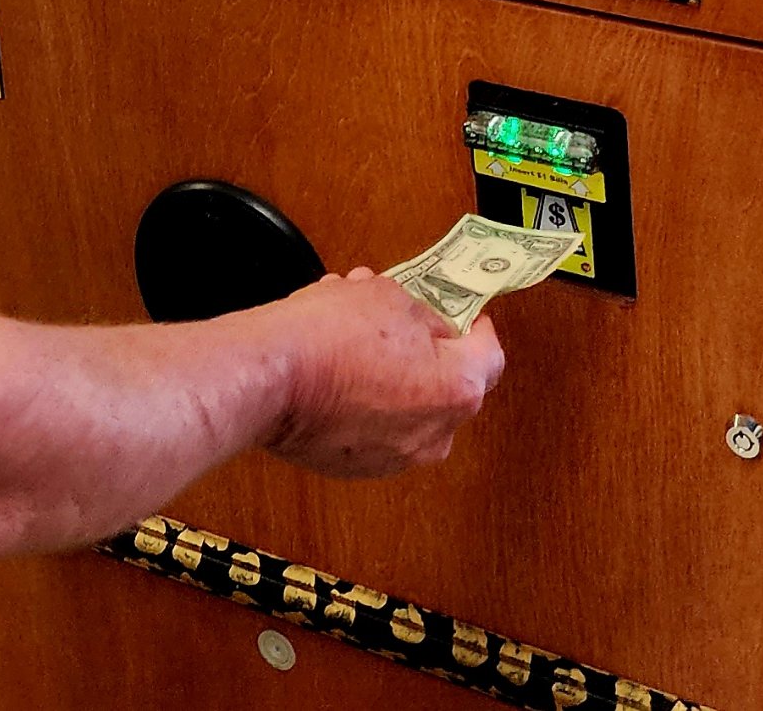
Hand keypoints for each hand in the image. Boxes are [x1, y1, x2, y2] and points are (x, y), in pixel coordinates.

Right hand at [258, 270, 505, 478]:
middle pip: (448, 385)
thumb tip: (428, 323)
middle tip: (399, 321)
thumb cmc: (330, 336)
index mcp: (457, 389)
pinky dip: (366, 404)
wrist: (271, 378)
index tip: (465, 314)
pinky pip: (377, 428)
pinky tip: (336, 371)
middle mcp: (435, 434)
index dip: (476, 326)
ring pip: (410, 407)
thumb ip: (424, 314)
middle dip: (426, 350)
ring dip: (393, 376)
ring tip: (354, 339)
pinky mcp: (358, 467)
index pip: (490, 355)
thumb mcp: (390, 295)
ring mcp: (397, 457)